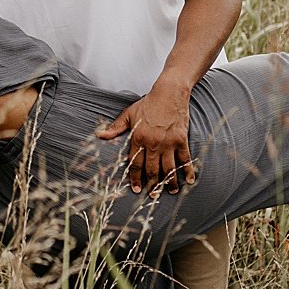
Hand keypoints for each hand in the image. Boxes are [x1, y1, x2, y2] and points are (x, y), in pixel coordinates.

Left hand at [95, 79, 194, 193]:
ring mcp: (168, 143)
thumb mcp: (129, 114)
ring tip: (169, 192)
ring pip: (168, 168)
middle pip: (151, 169)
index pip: (135, 164)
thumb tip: (99, 135)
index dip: (135, 178)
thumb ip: (115, 128)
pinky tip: (189, 181)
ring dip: (169, 182)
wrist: (169, 93)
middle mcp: (153, 143)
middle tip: (152, 196)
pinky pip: (184, 159)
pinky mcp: (181, 140)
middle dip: (152, 185)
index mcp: (138, 138)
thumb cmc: (148, 103)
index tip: (136, 189)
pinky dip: (187, 171)